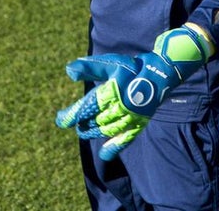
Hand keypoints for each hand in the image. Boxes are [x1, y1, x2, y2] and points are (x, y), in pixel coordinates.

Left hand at [55, 24, 212, 160]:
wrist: (158, 74)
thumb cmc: (130, 68)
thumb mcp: (109, 64)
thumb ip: (89, 68)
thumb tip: (68, 70)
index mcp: (111, 91)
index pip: (87, 107)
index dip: (72, 115)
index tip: (60, 120)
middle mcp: (119, 107)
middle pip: (95, 121)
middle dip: (82, 123)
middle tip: (74, 124)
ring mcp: (130, 118)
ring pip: (107, 131)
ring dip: (93, 133)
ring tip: (83, 131)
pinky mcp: (138, 124)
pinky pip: (126, 139)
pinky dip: (115, 148)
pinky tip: (105, 154)